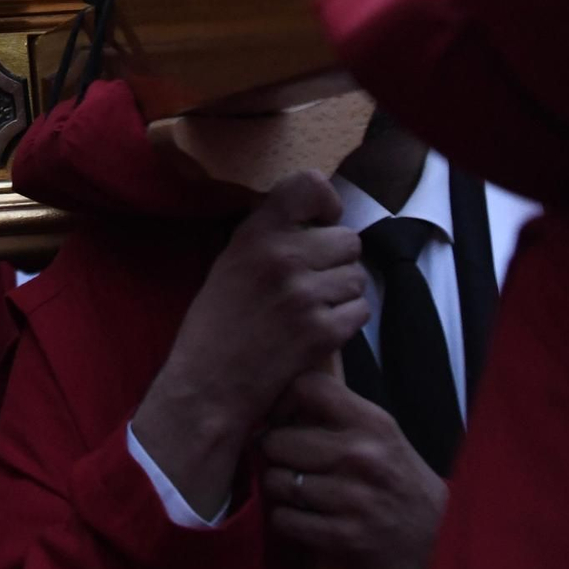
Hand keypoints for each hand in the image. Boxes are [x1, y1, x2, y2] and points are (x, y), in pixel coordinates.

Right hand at [131, 171, 368, 521]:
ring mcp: (305, 294)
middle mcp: (282, 256)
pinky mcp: (322, 331)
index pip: (310, 185)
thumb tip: (316, 217)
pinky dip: (346, 322)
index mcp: (255, 233)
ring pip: (357, 277)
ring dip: (342, 293)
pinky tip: (318, 330)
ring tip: (312, 308)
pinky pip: (360, 311)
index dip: (325, 203)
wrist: (208, 384)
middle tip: (312, 280)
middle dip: (336, 260)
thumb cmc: (216, 323)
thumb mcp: (230, 262)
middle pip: (348, 239)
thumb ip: (269, 235)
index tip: (318, 222)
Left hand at [260, 371, 447, 568]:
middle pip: (277, 440)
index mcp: (373, 423)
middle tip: (287, 462)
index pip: (306, 387)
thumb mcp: (381, 436)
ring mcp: (354, 498)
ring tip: (296, 491)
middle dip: (274, 453)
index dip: (282, 401)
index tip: (281, 420)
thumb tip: (274, 403)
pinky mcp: (345, 537)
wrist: (441, 540)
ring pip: (276, 482)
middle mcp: (362, 456)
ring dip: (279, 489)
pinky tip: (302, 516)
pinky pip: (284, 520)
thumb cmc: (400, 481)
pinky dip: (286, 520)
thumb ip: (337, 414)